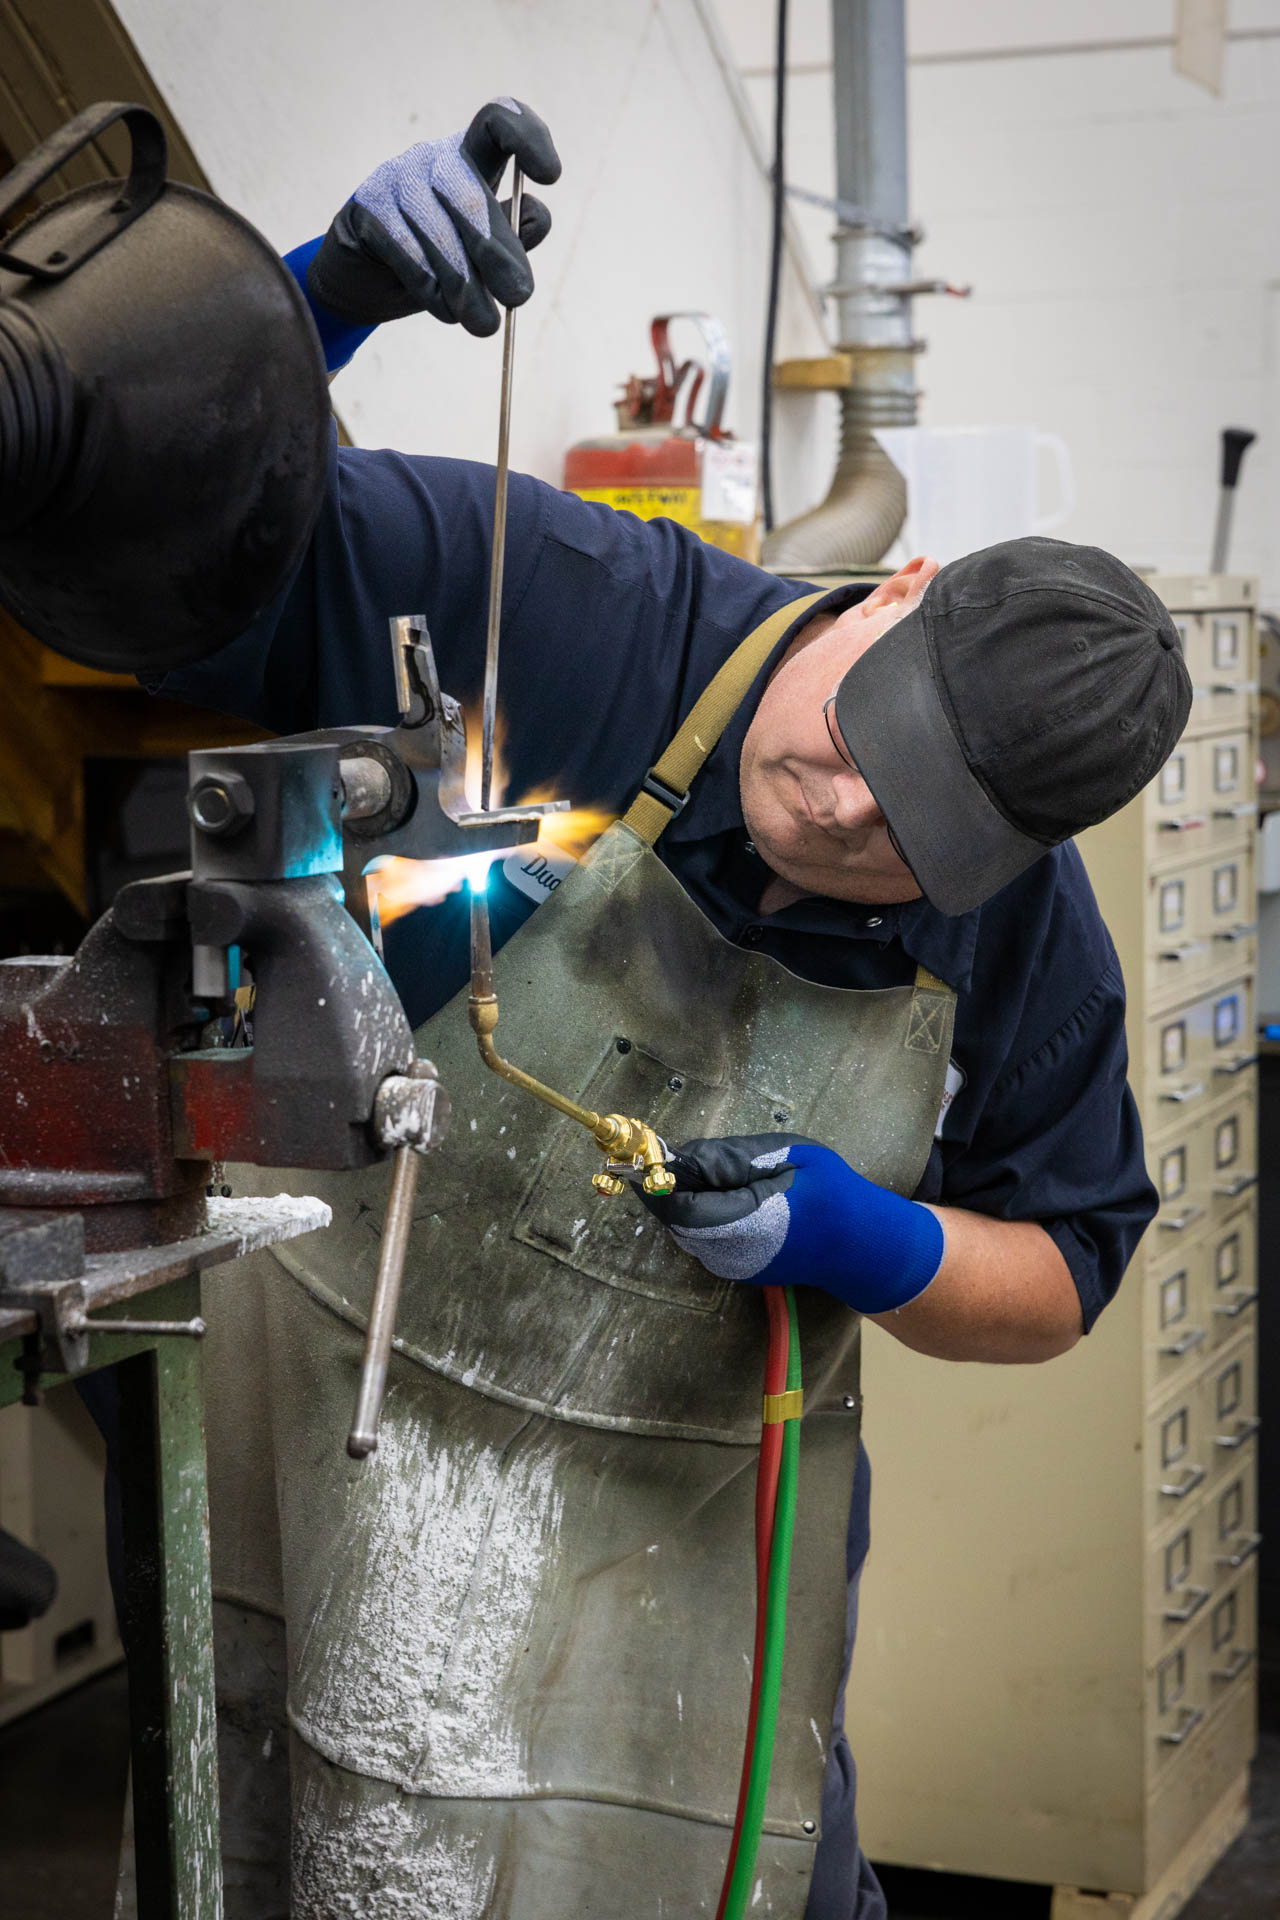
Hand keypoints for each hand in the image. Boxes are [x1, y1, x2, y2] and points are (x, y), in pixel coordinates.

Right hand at [307, 98, 560, 336]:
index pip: (499, 122)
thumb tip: (539, 216)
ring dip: (466, 285)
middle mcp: (435, 159)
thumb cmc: (438, 262)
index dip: (528, 137)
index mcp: (472, 158)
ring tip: (486, 326)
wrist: (367, 283)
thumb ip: (513, 234)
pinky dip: (432, 289)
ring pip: (439, 230)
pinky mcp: (367, 206)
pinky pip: (406, 251)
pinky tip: (448, 313)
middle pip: (470, 193)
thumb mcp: (482, 252)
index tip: (551, 177)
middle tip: (520, 297)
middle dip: (497, 250)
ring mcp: (397, 178)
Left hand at [641, 1133, 944, 1313]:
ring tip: (705, 1169)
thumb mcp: (791, 1156)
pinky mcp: (736, 1269)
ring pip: (685, 1229)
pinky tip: (721, 1190)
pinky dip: (700, 1211)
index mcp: (746, 1225)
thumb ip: (733, 1157)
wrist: (865, 1246)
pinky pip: (702, 1237)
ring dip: (683, 1197)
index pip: (678, 1208)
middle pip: (675, 1219)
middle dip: (668, 1185)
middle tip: (673, 1151)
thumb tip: (684, 1156)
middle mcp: (731, 1255)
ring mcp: (733, 1267)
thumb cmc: (834, 1193)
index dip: (657, 1179)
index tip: (649, 1149)